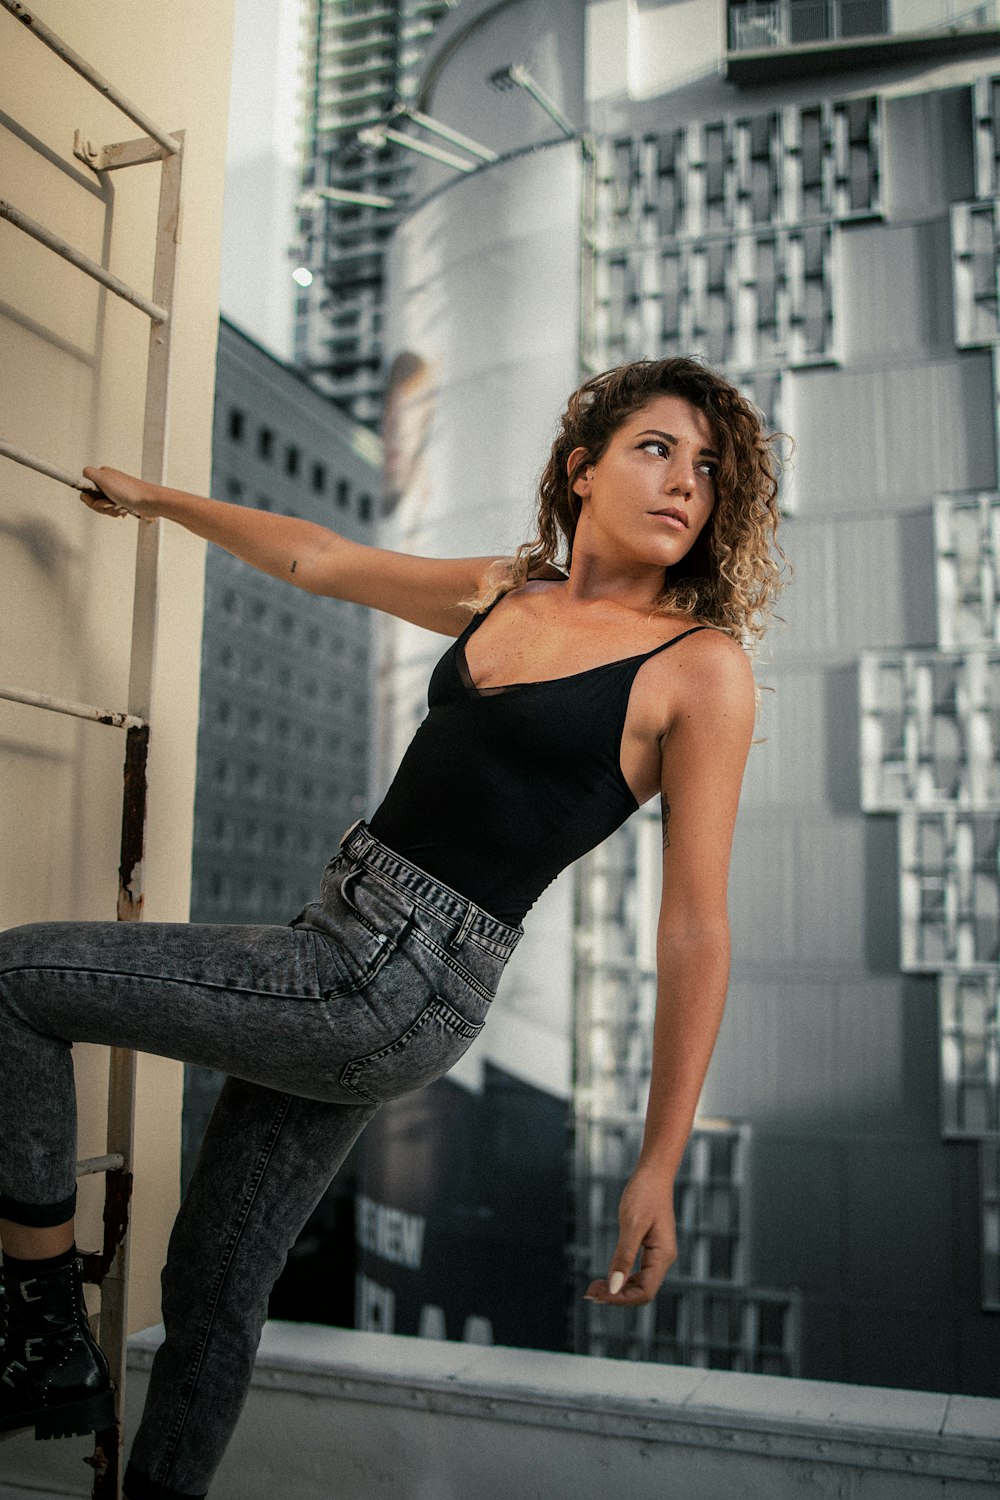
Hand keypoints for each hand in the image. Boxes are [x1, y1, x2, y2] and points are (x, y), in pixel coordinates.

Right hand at [80, 466, 159, 519]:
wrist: (149, 501)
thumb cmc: (130, 491)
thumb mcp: (104, 478)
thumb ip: (89, 473)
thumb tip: (82, 474)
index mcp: (102, 475)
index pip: (85, 491)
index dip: (91, 499)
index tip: (101, 497)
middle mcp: (108, 482)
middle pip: (93, 501)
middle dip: (102, 506)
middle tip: (112, 502)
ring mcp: (114, 492)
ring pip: (103, 507)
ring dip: (111, 509)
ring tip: (120, 505)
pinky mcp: (121, 501)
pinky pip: (113, 510)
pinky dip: (118, 511)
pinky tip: (125, 508)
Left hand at [584, 1165, 676, 1305]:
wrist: (653, 1174)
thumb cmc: (644, 1194)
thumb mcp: (631, 1225)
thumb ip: (623, 1257)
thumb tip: (614, 1287)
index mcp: (662, 1256)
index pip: (644, 1292)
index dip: (620, 1298)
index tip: (598, 1294)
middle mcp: (663, 1259)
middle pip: (641, 1292)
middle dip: (616, 1295)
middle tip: (589, 1292)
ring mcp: (658, 1254)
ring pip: (639, 1284)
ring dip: (617, 1289)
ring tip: (594, 1287)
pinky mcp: (650, 1248)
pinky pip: (637, 1272)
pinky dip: (621, 1277)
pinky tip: (607, 1276)